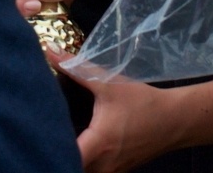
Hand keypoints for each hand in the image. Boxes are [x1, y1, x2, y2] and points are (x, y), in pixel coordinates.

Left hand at [51, 52, 178, 172]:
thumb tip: (49, 52)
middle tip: (40, 136)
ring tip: (55, 141)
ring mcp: (110, 172)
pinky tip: (76, 146)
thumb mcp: (109, 84)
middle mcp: (102, 165)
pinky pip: (93, 172)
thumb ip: (77, 69)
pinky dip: (83, 162)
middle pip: (69, 167)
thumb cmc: (142, 103)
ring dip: (69, 158)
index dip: (49, 148)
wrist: (175, 120)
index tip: (36, 134)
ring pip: (82, 171)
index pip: (65, 157)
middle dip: (55, 153)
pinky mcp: (116, 171)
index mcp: (97, 144)